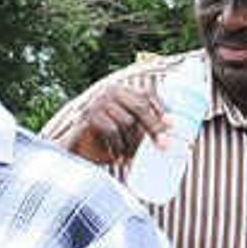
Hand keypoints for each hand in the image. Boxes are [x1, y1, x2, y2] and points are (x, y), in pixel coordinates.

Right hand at [51, 72, 168, 169]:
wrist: (74, 152)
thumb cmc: (104, 143)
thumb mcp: (125, 132)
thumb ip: (141, 127)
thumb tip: (169, 137)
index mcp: (122, 91)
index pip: (146, 93)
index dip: (161, 108)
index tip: (172, 125)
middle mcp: (109, 92)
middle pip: (139, 106)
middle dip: (154, 126)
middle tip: (164, 144)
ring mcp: (97, 103)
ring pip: (127, 121)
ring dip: (132, 143)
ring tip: (132, 156)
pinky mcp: (88, 116)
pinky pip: (112, 130)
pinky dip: (118, 145)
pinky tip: (119, 156)